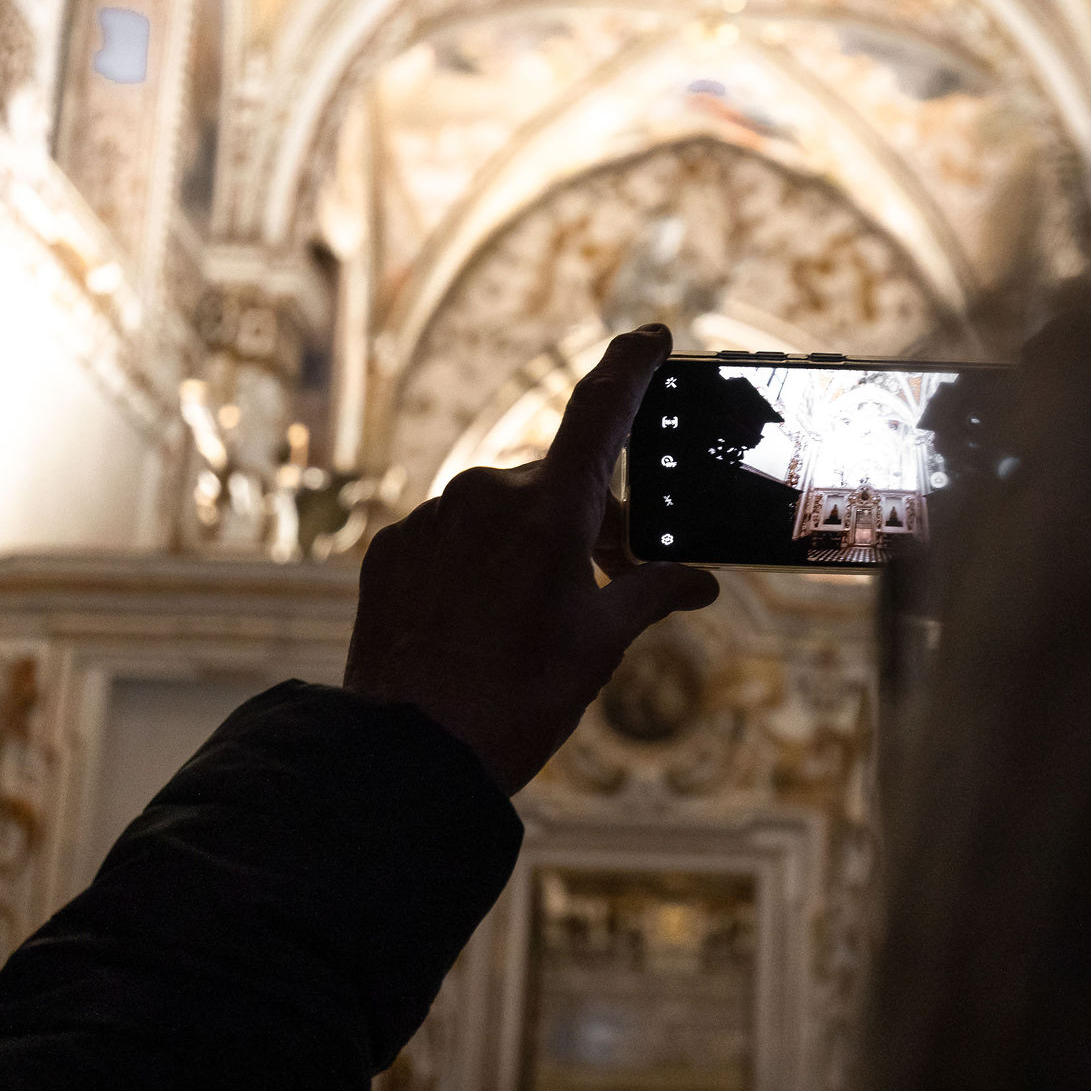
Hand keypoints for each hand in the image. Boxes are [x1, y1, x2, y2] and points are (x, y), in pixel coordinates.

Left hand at [343, 325, 719, 793]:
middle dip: (590, 521)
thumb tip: (699, 582)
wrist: (407, 755)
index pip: (601, 409)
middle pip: (559, 482)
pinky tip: (481, 621)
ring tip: (538, 617)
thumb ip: (651, 595)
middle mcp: (485, 495)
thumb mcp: (600, 646)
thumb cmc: (516, 700)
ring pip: (502, 509)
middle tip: (611, 583)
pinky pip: (451, 536)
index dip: (631, 366)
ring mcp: (431, 519)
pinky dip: (477, 563)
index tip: (652, 335)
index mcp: (548, 509)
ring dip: (531, 543)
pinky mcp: (391, 549)